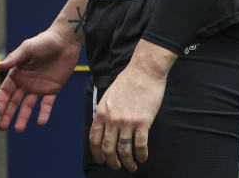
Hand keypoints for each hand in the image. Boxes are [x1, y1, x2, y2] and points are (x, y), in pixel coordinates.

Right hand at [0, 26, 82, 131]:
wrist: (65, 41)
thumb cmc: (44, 41)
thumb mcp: (27, 48)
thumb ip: (13, 59)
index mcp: (17, 73)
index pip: (6, 90)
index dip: (1, 100)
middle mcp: (26, 82)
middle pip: (15, 101)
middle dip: (8, 114)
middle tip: (2, 127)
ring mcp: (39, 87)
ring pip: (28, 105)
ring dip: (23, 117)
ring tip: (18, 129)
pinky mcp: (52, 90)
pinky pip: (47, 104)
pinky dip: (44, 113)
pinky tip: (41, 121)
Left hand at [88, 41, 175, 171]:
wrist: (144, 72)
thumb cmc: (128, 81)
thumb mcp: (108, 96)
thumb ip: (104, 112)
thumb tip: (103, 126)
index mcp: (101, 112)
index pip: (94, 139)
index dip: (97, 153)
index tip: (101, 160)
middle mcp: (112, 119)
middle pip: (108, 148)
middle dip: (111, 162)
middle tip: (116, 166)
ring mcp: (127, 122)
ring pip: (124, 150)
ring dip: (128, 162)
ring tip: (132, 166)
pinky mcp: (143, 122)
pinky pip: (140, 145)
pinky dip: (141, 155)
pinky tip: (143, 157)